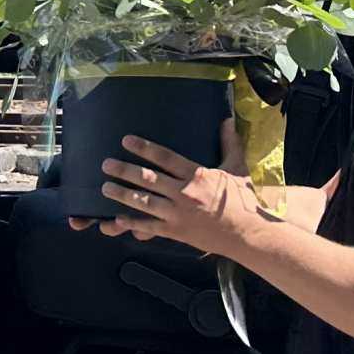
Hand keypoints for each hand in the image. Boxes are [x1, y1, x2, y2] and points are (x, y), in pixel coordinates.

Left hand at [67, 133, 259, 250]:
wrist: (248, 234)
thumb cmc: (242, 200)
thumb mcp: (237, 168)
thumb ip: (229, 143)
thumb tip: (227, 120)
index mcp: (196, 175)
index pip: (165, 158)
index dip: (144, 148)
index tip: (126, 140)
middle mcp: (183, 193)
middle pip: (148, 179)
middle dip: (124, 171)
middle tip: (106, 164)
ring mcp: (177, 214)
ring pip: (144, 202)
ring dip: (122, 195)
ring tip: (105, 188)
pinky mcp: (176, 232)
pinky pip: (150, 226)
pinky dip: (133, 223)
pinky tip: (118, 219)